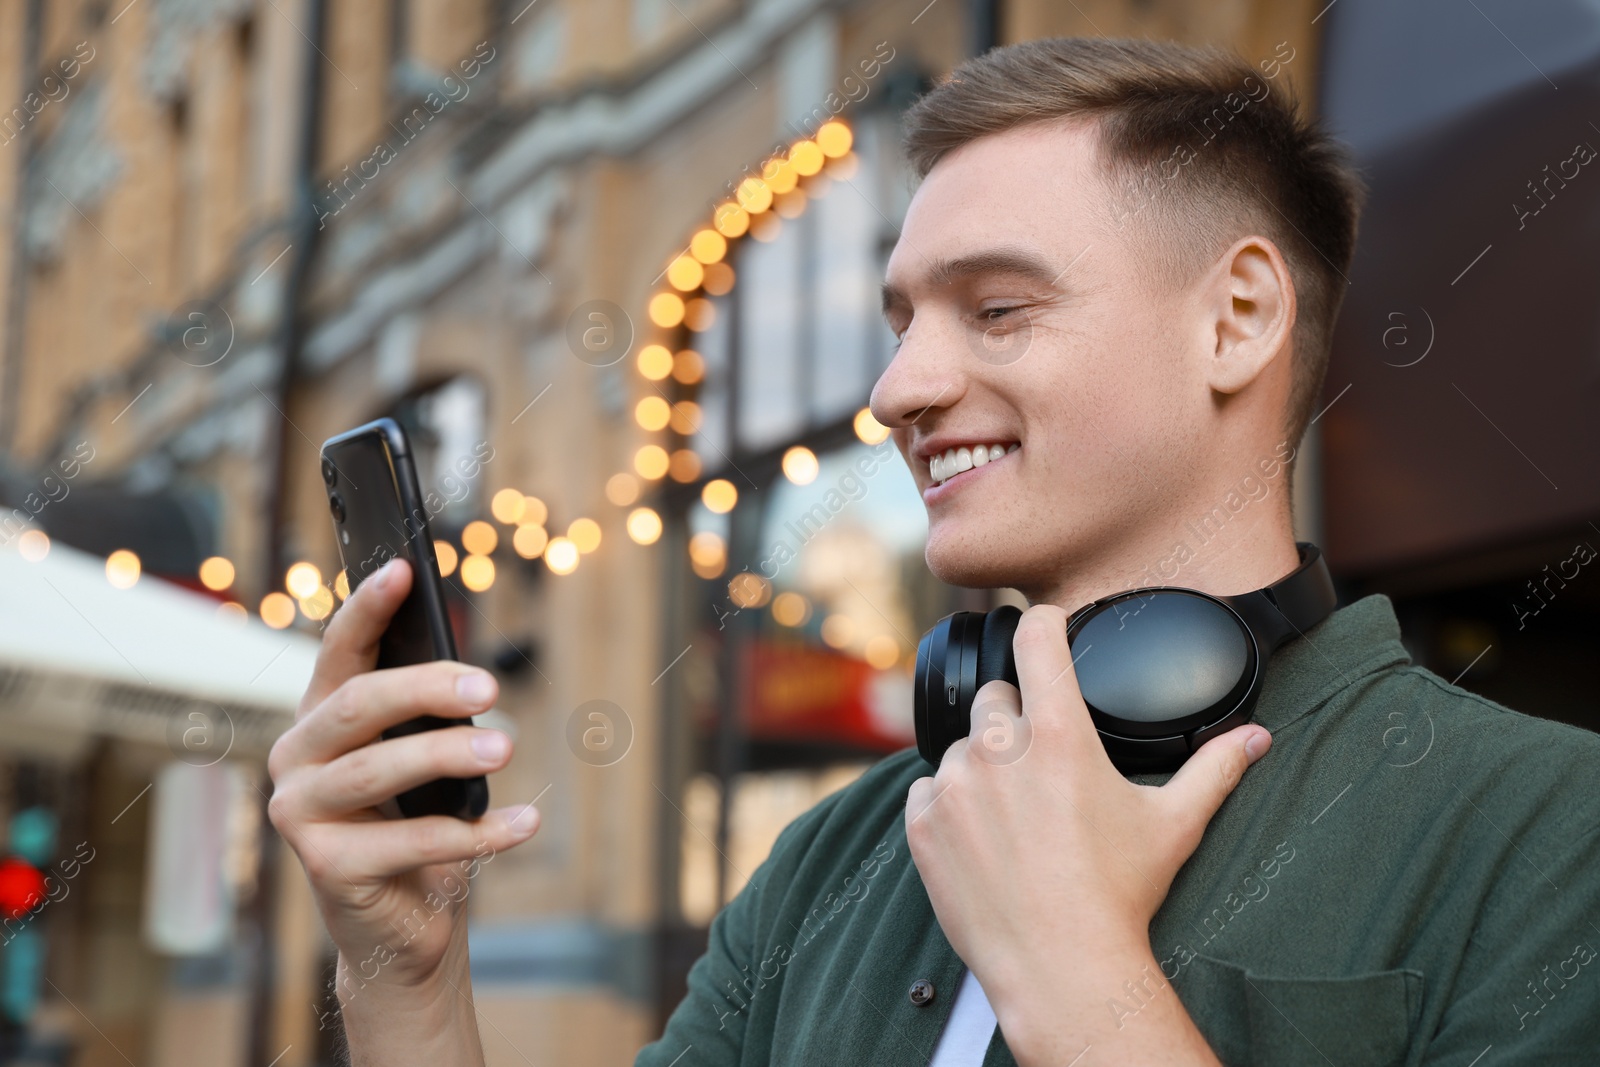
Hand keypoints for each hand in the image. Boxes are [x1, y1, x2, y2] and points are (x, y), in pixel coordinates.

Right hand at [267, 558, 540, 1013]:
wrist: (398, 927)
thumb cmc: (413, 828)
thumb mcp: (422, 764)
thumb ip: (427, 721)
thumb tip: (473, 684)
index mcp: (319, 720)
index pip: (339, 651)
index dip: (366, 608)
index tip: (402, 569)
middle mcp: (296, 759)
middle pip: (359, 703)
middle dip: (427, 687)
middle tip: (490, 688)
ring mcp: (300, 813)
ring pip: (379, 769)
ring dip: (449, 755)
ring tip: (506, 750)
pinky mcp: (326, 866)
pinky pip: (413, 841)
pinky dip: (477, 832)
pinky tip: (524, 822)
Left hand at [904, 604, 1269, 1064]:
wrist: (1060, 968)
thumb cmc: (1119, 896)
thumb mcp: (1174, 825)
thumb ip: (1213, 769)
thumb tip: (1256, 737)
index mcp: (1059, 736)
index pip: (1037, 638)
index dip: (1043, 622)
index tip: (1047, 625)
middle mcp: (999, 750)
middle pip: (998, 696)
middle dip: (1019, 718)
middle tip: (1045, 767)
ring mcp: (955, 785)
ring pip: (962, 746)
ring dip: (984, 767)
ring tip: (1018, 817)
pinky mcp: (922, 822)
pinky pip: (928, 788)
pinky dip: (950, 804)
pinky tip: (984, 839)